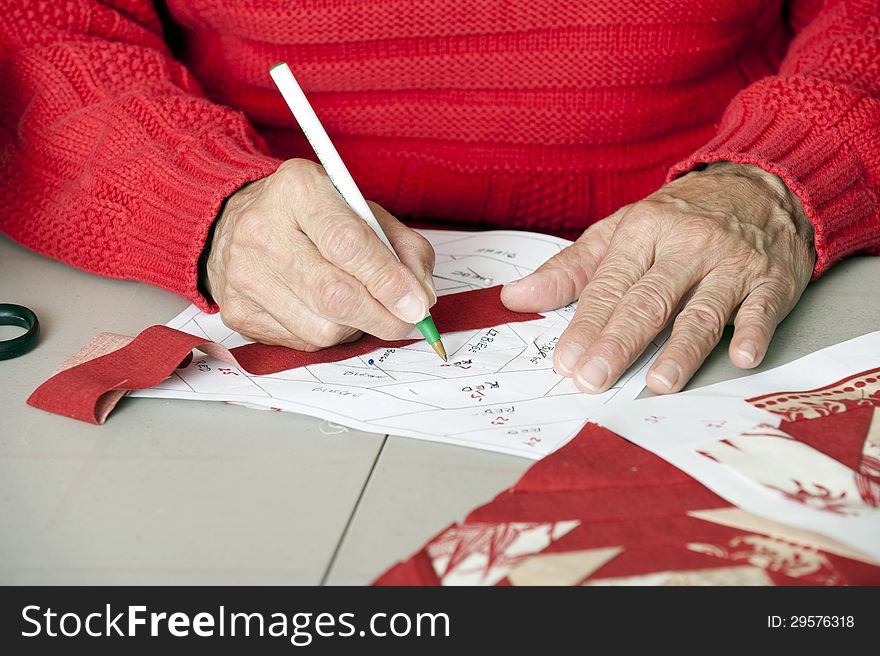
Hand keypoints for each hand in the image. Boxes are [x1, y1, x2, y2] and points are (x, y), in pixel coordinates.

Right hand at [204, 159, 435, 349]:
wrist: (237, 223)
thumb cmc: (311, 216)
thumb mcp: (362, 210)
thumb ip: (402, 248)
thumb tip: (422, 299)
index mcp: (297, 190)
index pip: (348, 243)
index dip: (389, 280)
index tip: (418, 304)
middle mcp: (262, 231)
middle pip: (335, 295)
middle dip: (383, 316)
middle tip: (407, 320)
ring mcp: (244, 275)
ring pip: (323, 328)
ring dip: (357, 326)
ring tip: (357, 303)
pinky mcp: (239, 312)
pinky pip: (304, 341)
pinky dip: (330, 333)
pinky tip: (325, 310)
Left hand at [501, 162, 815, 393]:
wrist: (760, 183)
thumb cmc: (680, 216)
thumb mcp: (621, 231)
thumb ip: (570, 269)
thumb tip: (515, 297)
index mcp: (643, 232)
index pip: (608, 287)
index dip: (585, 327)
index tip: (565, 363)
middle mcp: (686, 246)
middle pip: (648, 301)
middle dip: (619, 343)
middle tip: (594, 379)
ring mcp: (731, 263)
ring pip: (703, 310)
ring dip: (681, 348)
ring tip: (659, 382)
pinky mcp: (772, 279)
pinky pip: (762, 308)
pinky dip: (754, 332)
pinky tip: (742, 357)